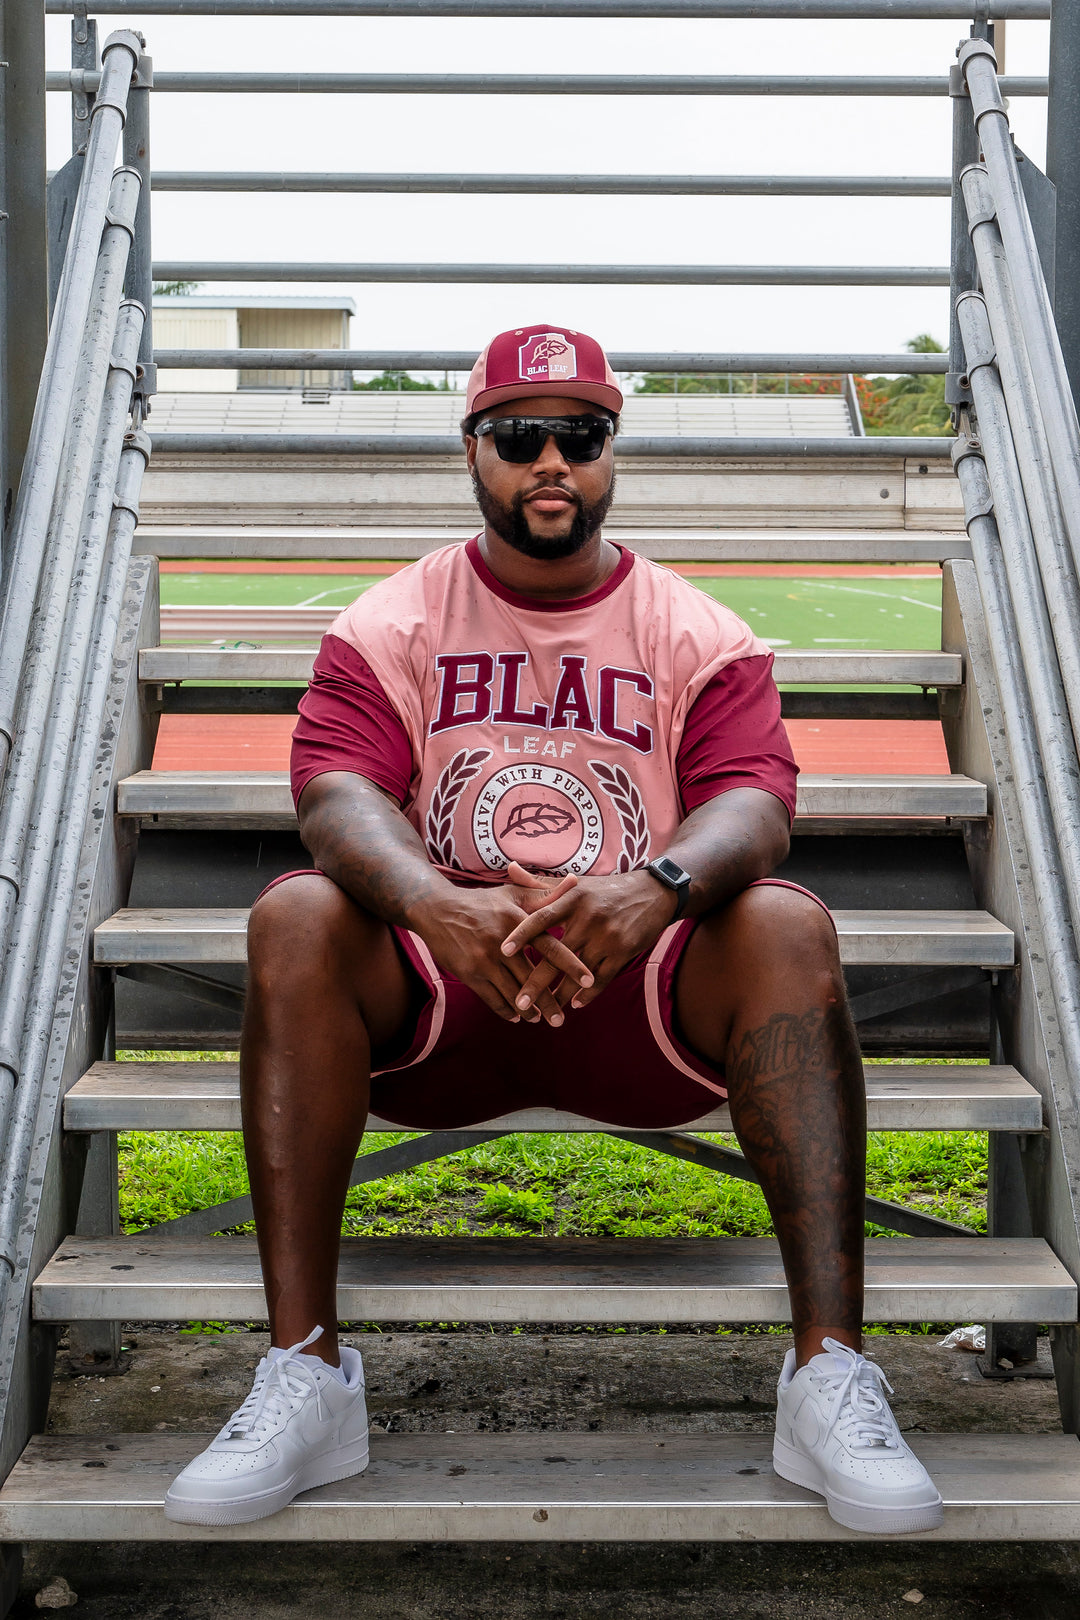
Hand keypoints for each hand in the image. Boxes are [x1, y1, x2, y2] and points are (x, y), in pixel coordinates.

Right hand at [407, 867, 593, 1026]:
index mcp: (519, 921)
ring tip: (543, 1020)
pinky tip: (517, 1016)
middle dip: (550, 1001)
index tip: (590, 981)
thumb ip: (545, 893)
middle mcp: (503, 943)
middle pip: (534, 978)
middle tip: (563, 1019)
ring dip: (530, 1010)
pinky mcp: (470, 973)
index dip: (571, 965)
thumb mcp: (512, 893)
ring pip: (514, 993)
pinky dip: (507, 1011)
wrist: (436, 909)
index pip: (551, 947)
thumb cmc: (480, 901)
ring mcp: (485, 960)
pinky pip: (493, 999)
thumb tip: (575, 881)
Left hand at [499, 867, 677, 1014]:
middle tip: (520, 1002)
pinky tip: (575, 1003)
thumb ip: (540, 882)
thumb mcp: (576, 883)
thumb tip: (509, 868)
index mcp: (572, 898)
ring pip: (577, 973)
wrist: (655, 892)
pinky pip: (601, 978)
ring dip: (561, 995)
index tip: (503, 951)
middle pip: (556, 955)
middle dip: (537, 982)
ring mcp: (607, 936)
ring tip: (547, 1012)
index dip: (521, 934)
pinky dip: (588, 993)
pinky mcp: (624, 951)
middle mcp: (588, 917)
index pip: (541, 917)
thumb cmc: (607, 889)